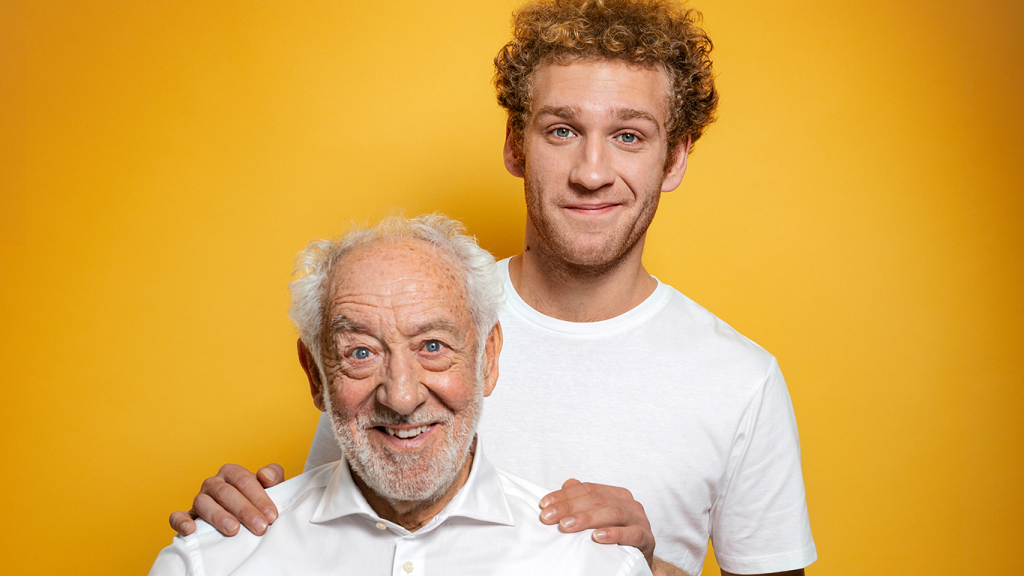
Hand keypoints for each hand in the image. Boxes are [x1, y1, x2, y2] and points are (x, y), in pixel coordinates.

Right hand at [168, 463, 284, 536]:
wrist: (242, 518)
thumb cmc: (257, 501)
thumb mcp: (270, 487)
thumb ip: (273, 476)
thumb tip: (266, 475)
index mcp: (231, 472)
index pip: (244, 480)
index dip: (259, 497)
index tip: (272, 515)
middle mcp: (213, 483)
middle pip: (226, 493)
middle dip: (244, 510)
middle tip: (260, 527)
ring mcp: (199, 499)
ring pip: (203, 503)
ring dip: (218, 516)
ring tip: (233, 530)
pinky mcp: (188, 516)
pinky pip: (177, 516)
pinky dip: (181, 522)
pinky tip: (191, 530)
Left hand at [539, 478, 655, 566]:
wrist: (640, 558)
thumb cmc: (617, 535)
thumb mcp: (599, 516)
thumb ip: (584, 499)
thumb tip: (567, 483)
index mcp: (616, 494)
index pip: (587, 488)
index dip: (564, 495)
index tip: (544, 505)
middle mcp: (629, 503)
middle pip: (597, 499)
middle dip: (569, 507)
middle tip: (549, 517)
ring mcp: (639, 520)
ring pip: (612, 513)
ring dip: (586, 519)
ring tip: (566, 526)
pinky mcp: (646, 538)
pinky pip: (631, 534)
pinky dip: (613, 534)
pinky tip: (597, 537)